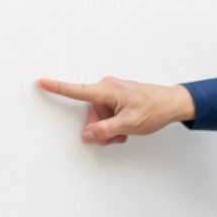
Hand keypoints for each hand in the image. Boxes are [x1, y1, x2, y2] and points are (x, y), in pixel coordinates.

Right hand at [37, 75, 194, 144]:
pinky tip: (127, 128)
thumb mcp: (128, 124)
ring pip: (99, 119)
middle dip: (100, 129)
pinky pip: (108, 116)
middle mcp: (107, 89)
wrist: (174, 103)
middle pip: (90, 115)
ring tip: (126, 132)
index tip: (42, 81)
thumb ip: (105, 131)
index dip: (58, 87)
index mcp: (106, 90)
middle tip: (118, 135)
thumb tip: (87, 135)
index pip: (77, 90)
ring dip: (109, 129)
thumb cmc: (155, 108)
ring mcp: (112, 94)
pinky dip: (115, 125)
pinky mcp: (118, 99)